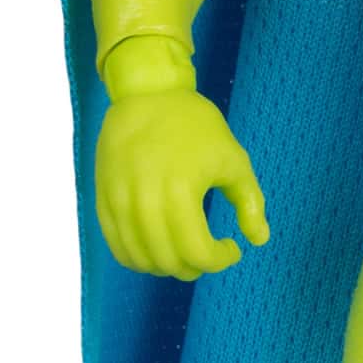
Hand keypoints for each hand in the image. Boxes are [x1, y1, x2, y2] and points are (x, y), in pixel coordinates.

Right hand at [94, 89, 268, 278]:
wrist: (148, 96)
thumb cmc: (197, 126)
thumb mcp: (233, 158)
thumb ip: (250, 202)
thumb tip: (259, 241)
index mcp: (180, 190)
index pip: (197, 251)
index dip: (219, 260)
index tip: (232, 250)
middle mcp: (144, 201)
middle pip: (168, 260)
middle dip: (195, 267)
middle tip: (209, 254)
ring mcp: (119, 202)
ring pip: (140, 260)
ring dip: (167, 266)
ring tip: (185, 252)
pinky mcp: (102, 201)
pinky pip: (117, 247)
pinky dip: (139, 258)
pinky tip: (159, 248)